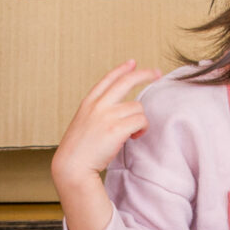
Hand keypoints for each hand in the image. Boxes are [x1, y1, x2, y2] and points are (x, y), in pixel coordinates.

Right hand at [52, 60, 159, 229]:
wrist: (71, 166)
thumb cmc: (79, 151)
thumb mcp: (84, 124)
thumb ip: (99, 113)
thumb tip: (123, 110)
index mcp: (88, 103)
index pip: (108, 79)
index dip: (122, 69)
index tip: (132, 63)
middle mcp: (98, 105)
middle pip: (126, 81)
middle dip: (145, 74)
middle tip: (158, 73)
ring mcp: (107, 116)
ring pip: (137, 107)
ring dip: (139, 120)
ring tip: (132, 133)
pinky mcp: (116, 129)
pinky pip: (141, 121)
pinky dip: (141, 129)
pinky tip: (134, 137)